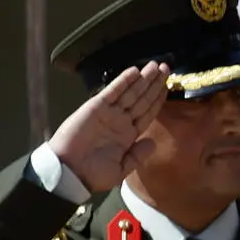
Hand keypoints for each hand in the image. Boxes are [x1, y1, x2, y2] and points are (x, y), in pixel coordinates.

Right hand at [48, 61, 169, 194]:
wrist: (69, 171)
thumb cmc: (93, 173)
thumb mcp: (122, 168)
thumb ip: (138, 155)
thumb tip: (153, 143)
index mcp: (129, 135)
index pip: (148, 112)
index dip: (158, 99)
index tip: (169, 87)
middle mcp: (121, 120)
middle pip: (142, 98)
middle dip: (154, 84)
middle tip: (166, 68)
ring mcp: (109, 112)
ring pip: (131, 92)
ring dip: (143, 79)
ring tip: (156, 66)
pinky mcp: (95, 107)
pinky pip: (112, 91)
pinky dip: (123, 81)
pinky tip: (135, 71)